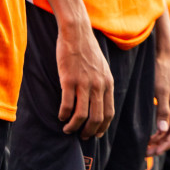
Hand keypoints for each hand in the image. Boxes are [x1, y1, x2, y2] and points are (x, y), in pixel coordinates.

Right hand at [57, 19, 113, 138]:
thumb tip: (100, 101)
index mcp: (108, 83)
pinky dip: (63, 115)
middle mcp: (98, 85)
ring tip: (67, 129)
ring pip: (81, 115)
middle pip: (96, 118)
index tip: (95, 134)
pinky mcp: (69, 80)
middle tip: (81, 136)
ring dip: (73, 127)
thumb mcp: (102, 68)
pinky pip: (67, 105)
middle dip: (88, 132)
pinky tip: (60, 116)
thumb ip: (103, 84)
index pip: (109, 113)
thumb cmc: (87, 50)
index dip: (102, 128)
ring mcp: (84, 83)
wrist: (77, 33)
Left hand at [147, 45, 169, 155]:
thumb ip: (162, 110)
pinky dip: (159, 132)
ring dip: (160, 139)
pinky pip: (167, 123)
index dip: (166, 144)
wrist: (164, 56)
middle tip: (146, 153)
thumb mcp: (160, 90)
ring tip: (146, 147)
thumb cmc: (162, 71)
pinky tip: (151, 136)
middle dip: (162, 145)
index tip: (154, 152)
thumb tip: (162, 131)